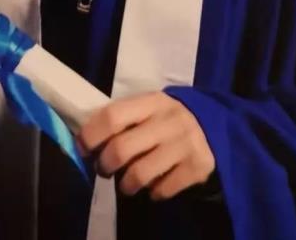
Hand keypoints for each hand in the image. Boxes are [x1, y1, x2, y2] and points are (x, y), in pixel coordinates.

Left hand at [76, 91, 214, 201]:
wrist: (212, 129)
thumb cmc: (165, 121)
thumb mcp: (147, 110)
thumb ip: (122, 119)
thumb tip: (85, 138)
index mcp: (152, 101)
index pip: (113, 116)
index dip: (91, 134)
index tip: (83, 148)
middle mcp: (170, 119)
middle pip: (121, 149)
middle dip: (104, 165)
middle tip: (103, 169)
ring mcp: (185, 143)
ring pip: (139, 174)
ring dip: (125, 184)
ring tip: (126, 183)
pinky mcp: (197, 167)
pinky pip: (162, 190)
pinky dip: (152, 193)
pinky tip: (153, 185)